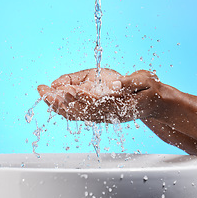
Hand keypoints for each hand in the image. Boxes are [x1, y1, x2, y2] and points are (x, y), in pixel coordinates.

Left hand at [37, 69, 163, 122]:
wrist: (154, 105)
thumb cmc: (150, 91)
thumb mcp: (145, 81)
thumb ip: (130, 83)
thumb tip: (113, 84)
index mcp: (118, 105)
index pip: (95, 103)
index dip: (79, 96)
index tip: (65, 88)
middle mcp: (107, 113)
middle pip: (79, 111)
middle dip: (59, 101)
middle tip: (42, 90)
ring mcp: (101, 116)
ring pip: (76, 114)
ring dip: (58, 104)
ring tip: (43, 92)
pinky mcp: (98, 114)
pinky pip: (78, 113)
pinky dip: (63, 107)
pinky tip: (53, 99)